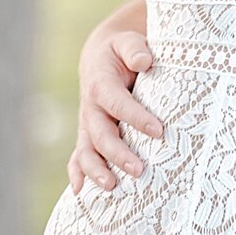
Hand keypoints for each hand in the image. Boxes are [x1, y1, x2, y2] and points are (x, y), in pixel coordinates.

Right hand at [67, 30, 163, 194]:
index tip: (158, 131)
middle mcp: (91, 108)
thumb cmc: (121, 51)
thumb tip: (144, 61)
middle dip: (118, 154)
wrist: (100, 57)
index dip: (136, 118)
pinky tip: (79, 193)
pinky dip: (76, 174)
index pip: (118, 103)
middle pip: (101, 134)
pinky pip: (78, 156)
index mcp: (101, 84)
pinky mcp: (87, 135)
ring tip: (112, 186)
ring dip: (97, 170)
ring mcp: (87, 124)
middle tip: (139, 169)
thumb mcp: (127, 41)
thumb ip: (134, 49)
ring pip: (87, 150)